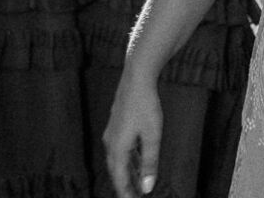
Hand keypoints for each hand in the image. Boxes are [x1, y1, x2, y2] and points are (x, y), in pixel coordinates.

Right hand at [103, 74, 163, 197]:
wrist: (136, 77)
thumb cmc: (145, 106)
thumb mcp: (152, 136)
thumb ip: (149, 163)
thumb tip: (147, 187)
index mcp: (117, 148)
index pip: (119, 178)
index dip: (126, 193)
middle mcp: (111, 141)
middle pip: (116, 170)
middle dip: (125, 185)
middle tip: (134, 196)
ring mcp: (112, 132)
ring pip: (118, 159)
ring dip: (127, 172)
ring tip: (137, 183)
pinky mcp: (117, 124)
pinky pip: (120, 148)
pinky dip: (128, 159)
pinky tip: (137, 160)